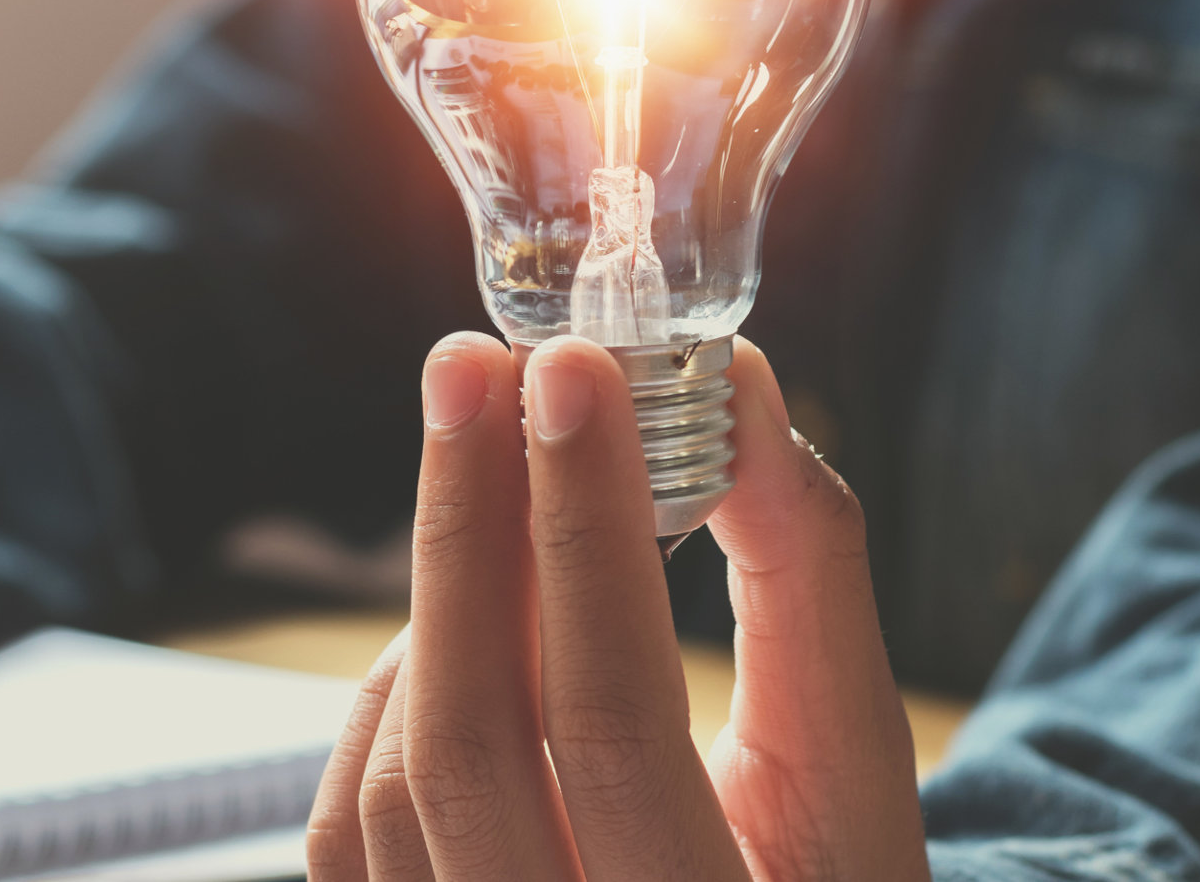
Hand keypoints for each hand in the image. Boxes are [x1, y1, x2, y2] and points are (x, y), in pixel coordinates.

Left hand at [307, 333, 928, 880]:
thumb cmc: (815, 881)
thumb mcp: (849, 769)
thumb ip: (804, 579)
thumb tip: (737, 385)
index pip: (612, 719)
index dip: (584, 531)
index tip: (570, 371)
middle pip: (471, 740)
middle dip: (468, 528)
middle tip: (471, 369)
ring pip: (398, 778)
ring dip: (440, 608)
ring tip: (493, 486)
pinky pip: (351, 824)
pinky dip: (391, 697)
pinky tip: (455, 620)